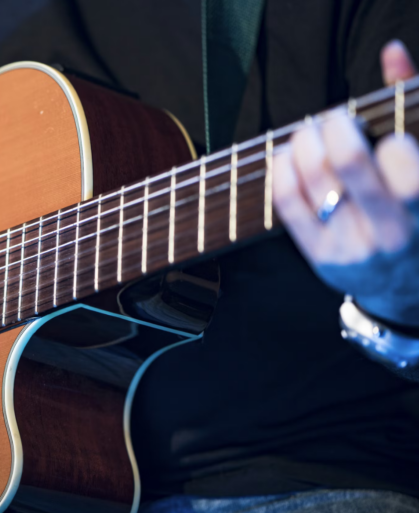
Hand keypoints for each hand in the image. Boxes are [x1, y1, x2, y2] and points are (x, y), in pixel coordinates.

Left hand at [273, 40, 418, 326]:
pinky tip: (288, 155)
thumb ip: (409, 103)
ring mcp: (352, 246)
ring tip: (309, 133)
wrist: (401, 285)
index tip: (372, 131)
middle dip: (335, 127)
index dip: (382, 135)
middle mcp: (391, 231)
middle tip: (333, 119)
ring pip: (314, 179)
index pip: (401, 158)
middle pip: (349, 162)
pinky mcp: (320, 257)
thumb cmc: (413, 211)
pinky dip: (282, 169)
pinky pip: (288, 203)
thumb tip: (391, 52)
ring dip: (304, 142)